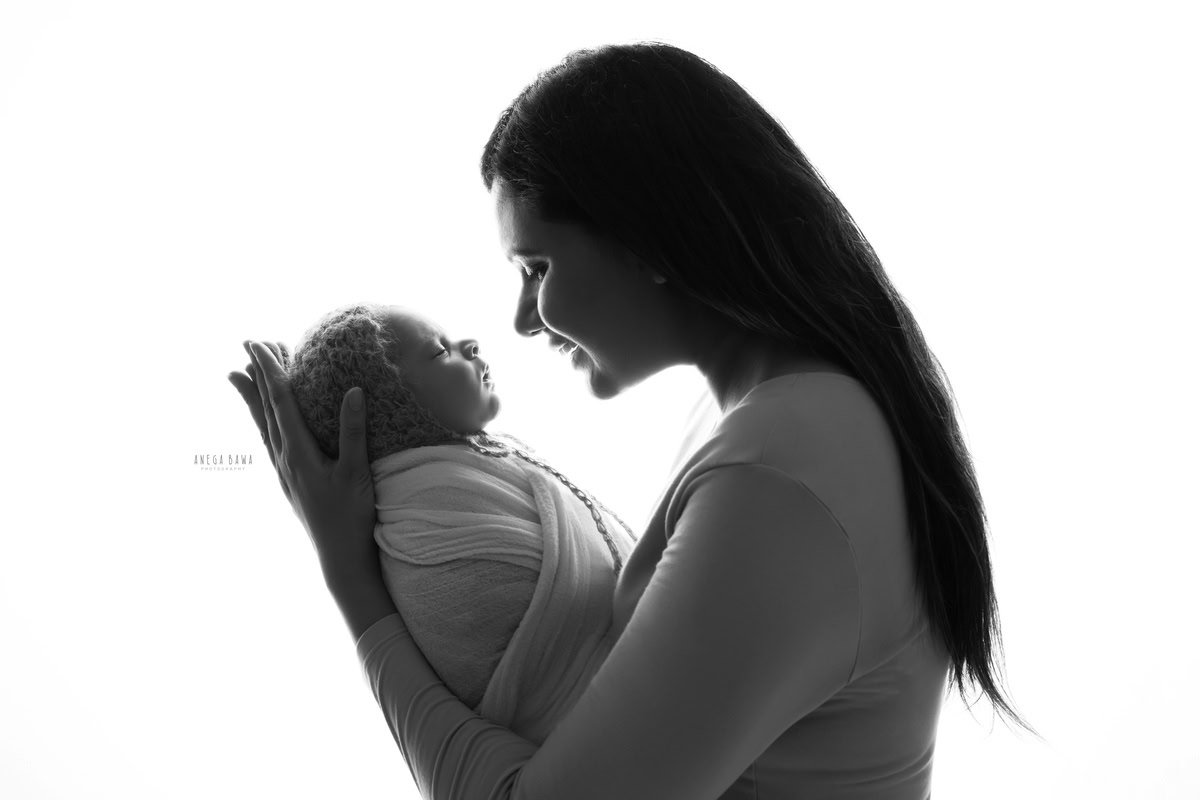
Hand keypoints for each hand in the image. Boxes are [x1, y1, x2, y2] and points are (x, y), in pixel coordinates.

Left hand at [228, 340, 378, 584]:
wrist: (339, 557)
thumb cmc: (351, 516)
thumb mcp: (356, 473)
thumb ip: (352, 431)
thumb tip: (352, 390)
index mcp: (297, 452)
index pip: (280, 401)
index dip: (270, 370)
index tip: (258, 345)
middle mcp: (283, 458)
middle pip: (266, 408)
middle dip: (258, 374)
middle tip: (248, 345)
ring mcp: (284, 470)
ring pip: (263, 423)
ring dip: (255, 395)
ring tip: (239, 374)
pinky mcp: (290, 480)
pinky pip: (270, 439)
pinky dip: (263, 419)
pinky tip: (265, 419)